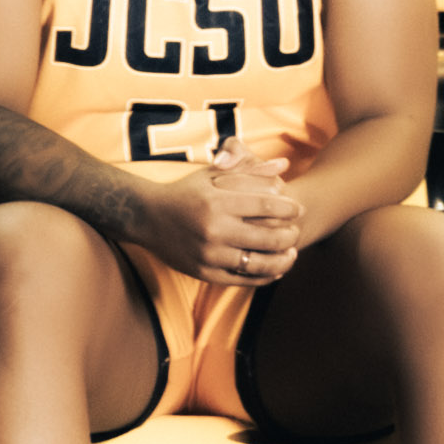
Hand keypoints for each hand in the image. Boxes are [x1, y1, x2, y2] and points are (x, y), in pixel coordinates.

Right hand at [133, 156, 300, 289]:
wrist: (145, 217)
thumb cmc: (185, 192)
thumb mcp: (213, 175)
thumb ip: (248, 170)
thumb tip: (284, 164)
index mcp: (217, 201)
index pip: (267, 205)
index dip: (289, 208)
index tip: (298, 209)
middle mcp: (213, 228)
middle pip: (269, 236)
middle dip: (291, 235)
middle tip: (296, 231)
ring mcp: (209, 253)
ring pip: (260, 263)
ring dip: (283, 260)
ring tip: (291, 253)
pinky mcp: (204, 272)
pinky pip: (243, 279)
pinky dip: (265, 276)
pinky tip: (274, 269)